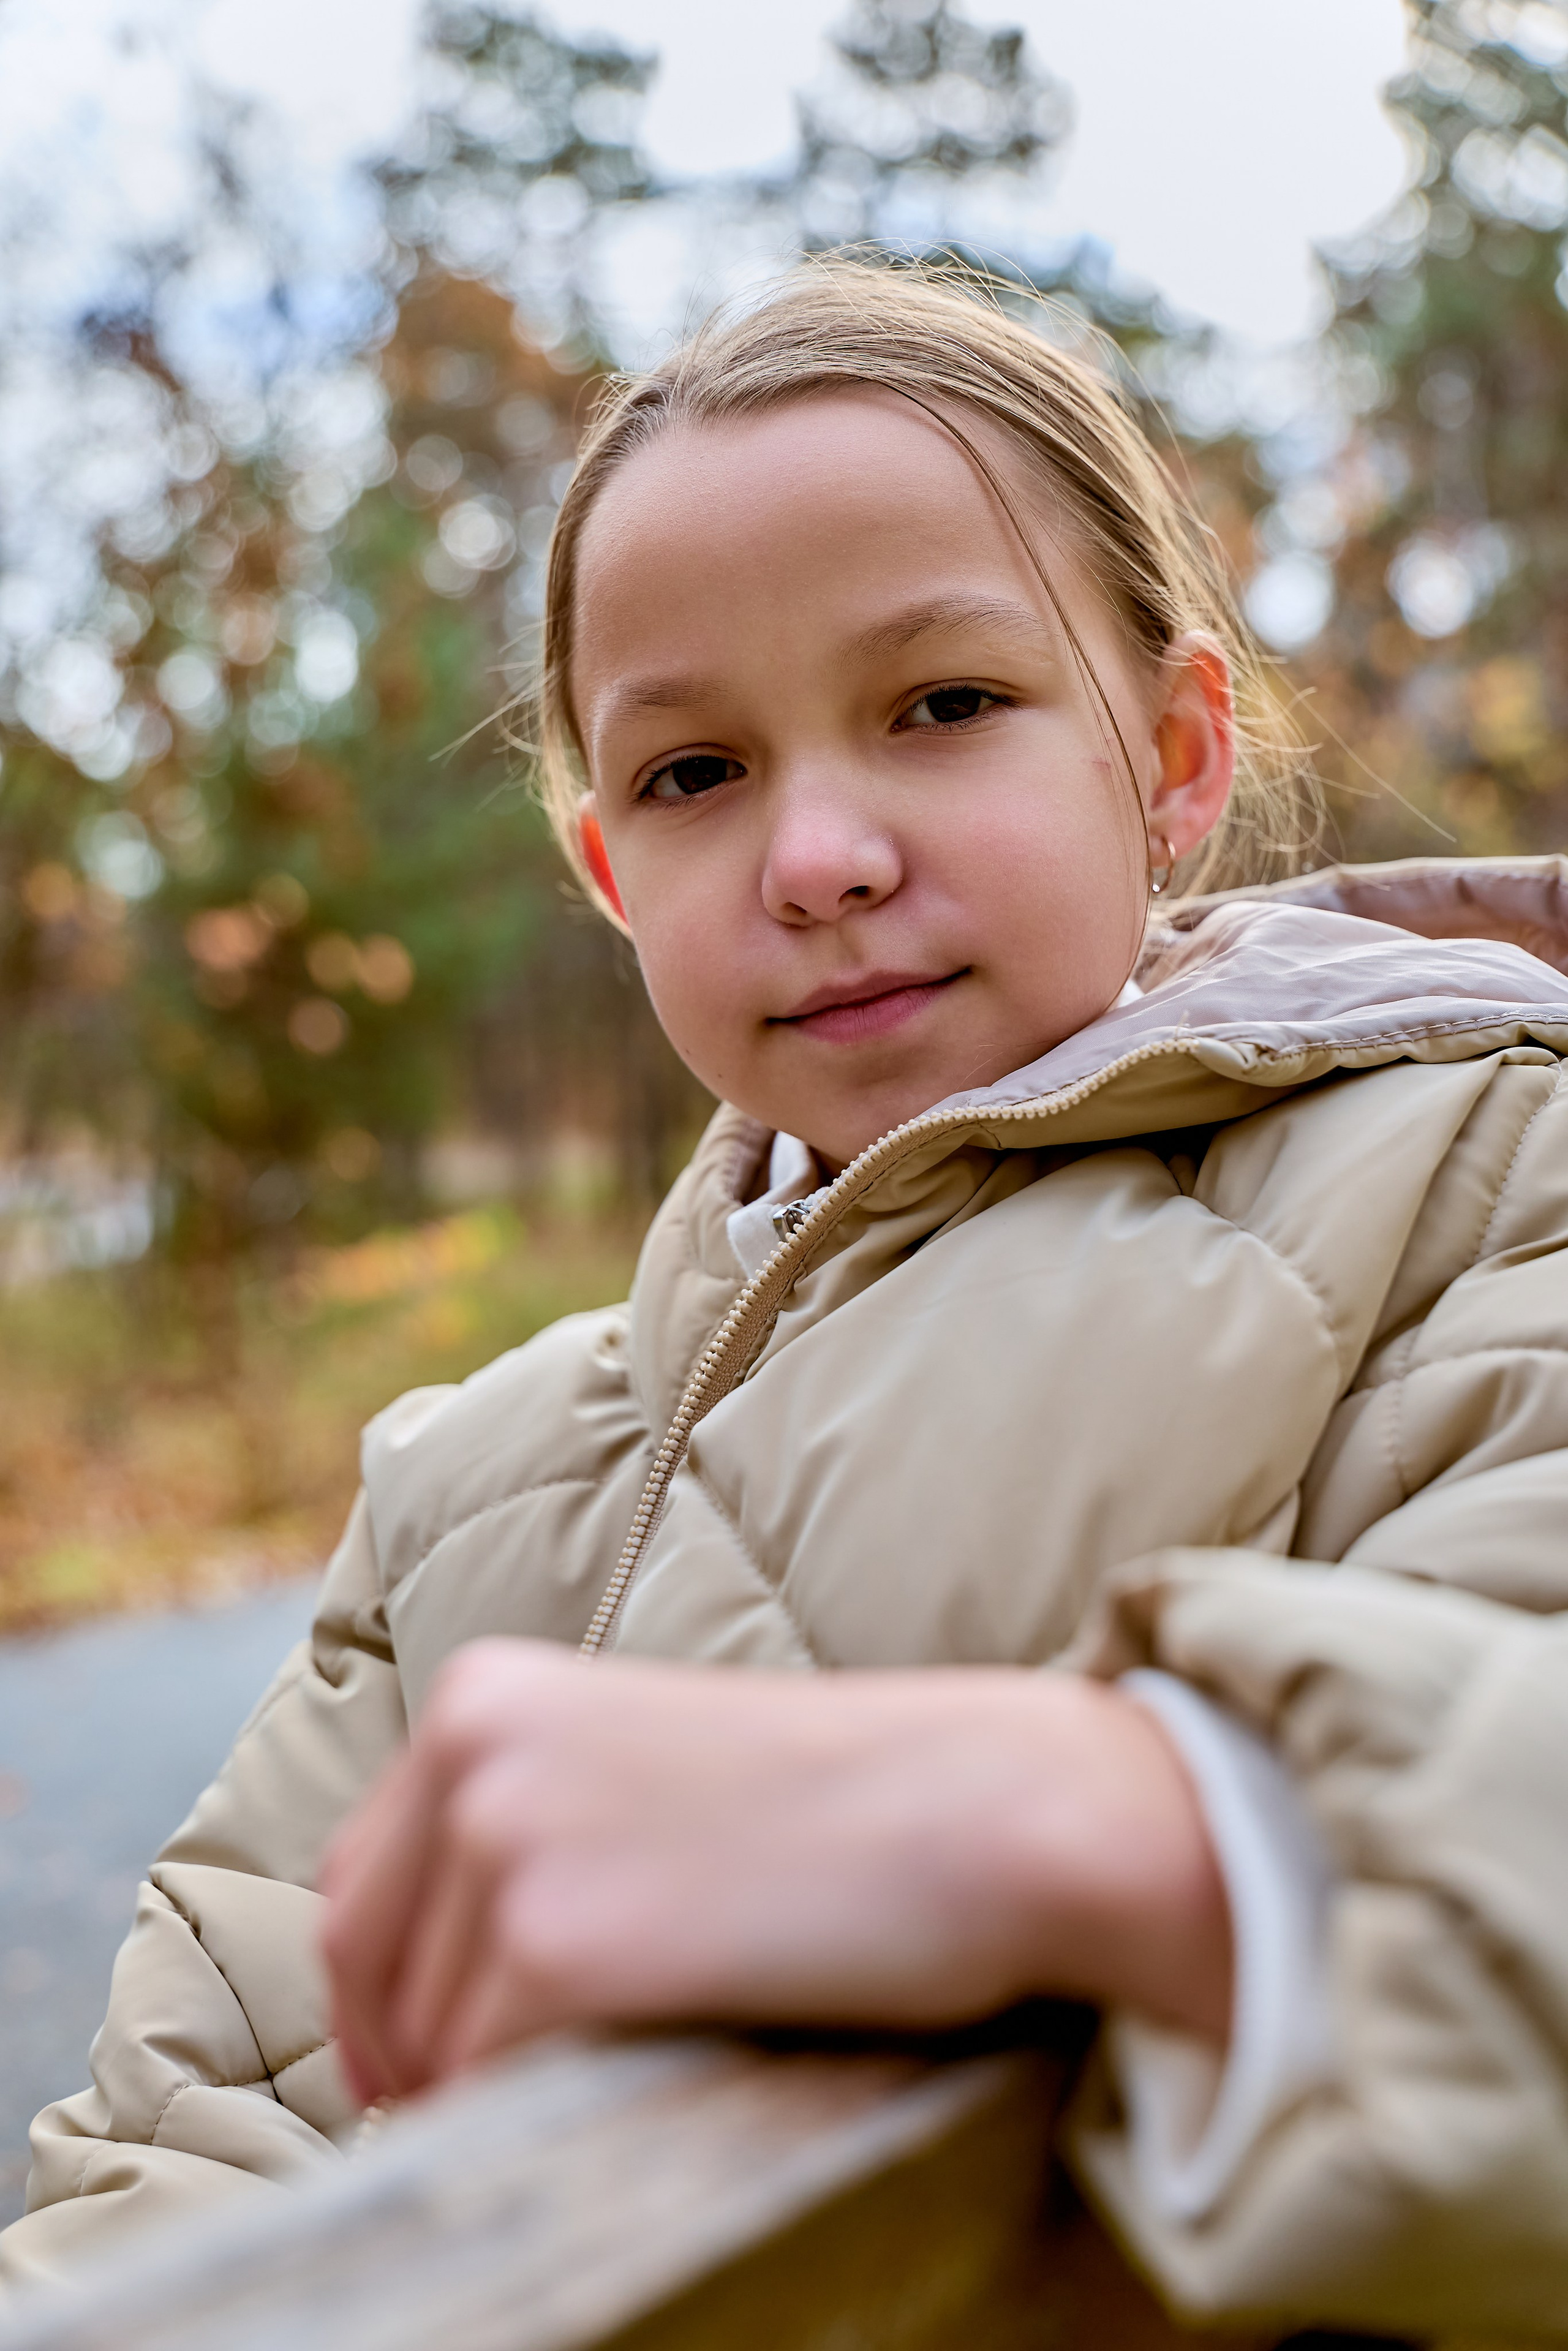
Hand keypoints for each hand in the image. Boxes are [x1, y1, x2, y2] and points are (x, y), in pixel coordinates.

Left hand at [319, 1641, 1231, 2106]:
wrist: (977, 1807)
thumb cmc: (839, 1800)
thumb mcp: (637, 1769)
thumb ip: (524, 1831)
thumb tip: (421, 1991)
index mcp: (483, 1692)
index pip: (356, 1877)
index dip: (375, 1992)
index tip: (411, 2068)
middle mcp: (471, 1750)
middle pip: (368, 1964)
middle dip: (413, 2058)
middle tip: (484, 2118)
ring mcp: (505, 1841)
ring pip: (432, 2041)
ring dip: (494, 2089)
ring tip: (610, 2075)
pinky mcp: (555, 1945)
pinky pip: (493, 2082)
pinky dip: (541, 2112)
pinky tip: (631, 2086)